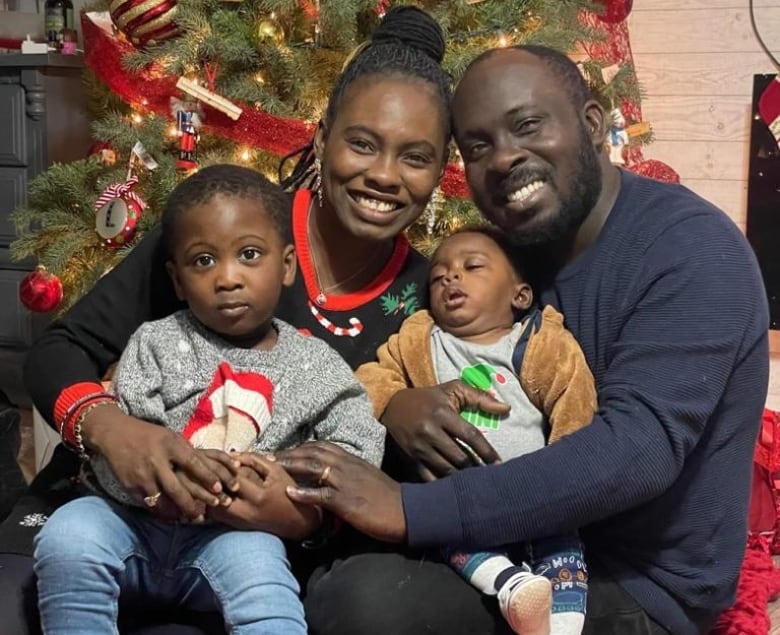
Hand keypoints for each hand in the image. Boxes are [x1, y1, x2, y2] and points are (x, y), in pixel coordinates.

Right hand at [81, 403, 239, 519]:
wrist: (116, 434)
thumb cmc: (151, 436)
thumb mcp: (172, 437)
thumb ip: (188, 452)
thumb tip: (211, 467)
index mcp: (170, 446)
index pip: (192, 463)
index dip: (206, 477)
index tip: (219, 488)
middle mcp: (156, 462)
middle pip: (177, 489)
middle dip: (192, 504)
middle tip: (204, 514)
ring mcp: (142, 476)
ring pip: (162, 502)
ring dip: (177, 513)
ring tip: (191, 519)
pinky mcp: (131, 486)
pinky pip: (148, 504)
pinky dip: (161, 512)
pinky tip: (172, 516)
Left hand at [206, 454, 320, 539]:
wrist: (297, 521)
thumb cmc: (287, 492)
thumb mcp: (276, 471)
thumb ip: (254, 460)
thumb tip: (232, 454)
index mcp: (259, 496)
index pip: (233, 478)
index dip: (226, 466)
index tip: (224, 459)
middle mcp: (247, 512)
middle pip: (217, 497)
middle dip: (214, 483)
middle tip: (213, 472)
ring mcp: (240, 522)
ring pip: (213, 508)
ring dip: (211, 494)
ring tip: (215, 482)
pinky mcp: (236, 527)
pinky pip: (217, 515)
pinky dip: (214, 503)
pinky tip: (219, 493)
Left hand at [277, 442, 405, 543]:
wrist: (408, 510)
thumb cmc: (388, 498)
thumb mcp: (367, 479)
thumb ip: (350, 474)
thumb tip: (333, 478)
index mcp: (352, 460)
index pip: (321, 446)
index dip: (300, 447)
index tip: (284, 451)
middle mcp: (347, 465)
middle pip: (312, 452)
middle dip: (289, 453)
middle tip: (267, 456)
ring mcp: (346, 481)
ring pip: (314, 466)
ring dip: (290, 465)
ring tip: (271, 467)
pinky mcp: (347, 500)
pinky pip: (322, 494)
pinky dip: (304, 492)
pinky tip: (289, 493)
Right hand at [382, 381, 505, 476]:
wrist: (392, 406)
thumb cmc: (429, 398)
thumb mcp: (452, 390)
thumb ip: (479, 397)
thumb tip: (506, 408)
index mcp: (442, 413)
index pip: (470, 435)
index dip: (486, 451)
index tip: (499, 463)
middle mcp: (429, 431)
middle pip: (459, 457)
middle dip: (476, 468)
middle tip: (490, 477)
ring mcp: (418, 448)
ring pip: (446, 470)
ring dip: (463, 478)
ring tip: (477, 483)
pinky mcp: (410, 459)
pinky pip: (430, 478)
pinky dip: (444, 485)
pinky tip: (456, 487)